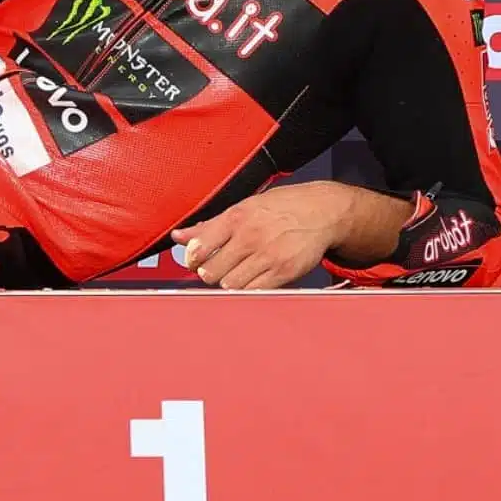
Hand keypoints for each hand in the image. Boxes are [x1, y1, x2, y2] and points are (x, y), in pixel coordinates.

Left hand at [171, 184, 355, 290]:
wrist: (322, 211)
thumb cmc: (281, 208)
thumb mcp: (243, 208)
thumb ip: (209, 226)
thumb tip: (178, 236)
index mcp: (236, 217)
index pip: (199, 248)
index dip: (191, 259)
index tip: (195, 261)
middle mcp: (250, 236)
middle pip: (211, 271)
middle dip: (210, 273)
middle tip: (217, 268)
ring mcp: (268, 255)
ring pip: (230, 285)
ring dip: (229, 283)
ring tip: (238, 273)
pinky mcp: (284, 272)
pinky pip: (254, 292)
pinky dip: (248, 291)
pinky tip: (252, 280)